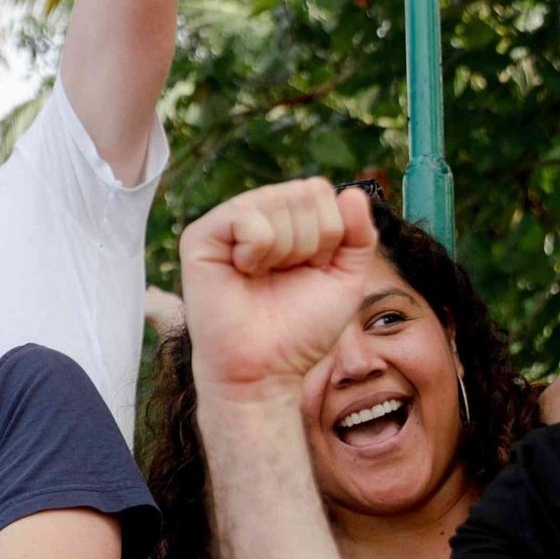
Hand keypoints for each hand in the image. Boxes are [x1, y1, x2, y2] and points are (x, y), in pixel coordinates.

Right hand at [179, 180, 378, 399]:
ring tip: (262, 278)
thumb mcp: (345, 279)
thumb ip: (359, 235)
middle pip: (304, 192)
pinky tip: (243, 272)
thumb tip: (354, 192)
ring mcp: (227, 222)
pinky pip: (245, 216)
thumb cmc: (301, 329)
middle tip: (285, 277)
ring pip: (278, 202)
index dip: (329, 233)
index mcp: (286, 219)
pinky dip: (256, 250)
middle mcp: (256, 213)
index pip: (319, 190)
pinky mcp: (200, 237)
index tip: (311, 270)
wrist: (266, 368)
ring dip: (284, 251)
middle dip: (310, 243)